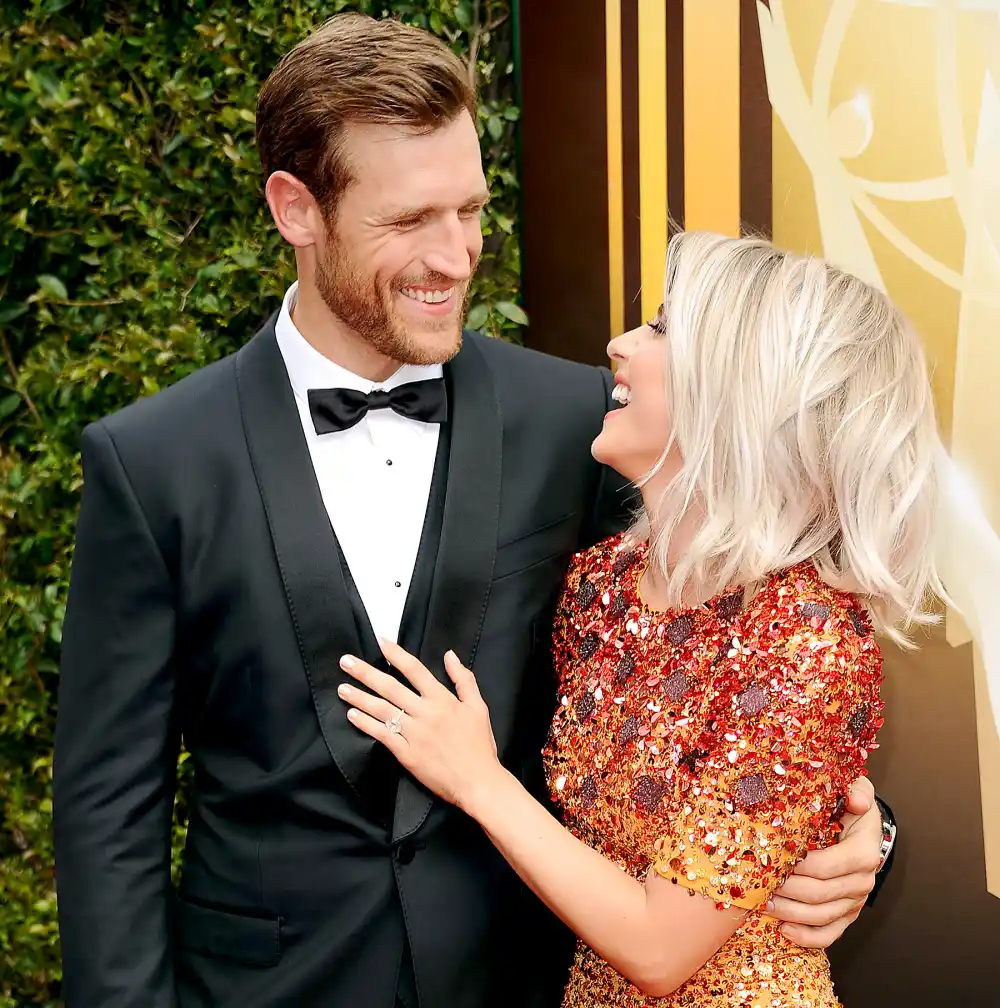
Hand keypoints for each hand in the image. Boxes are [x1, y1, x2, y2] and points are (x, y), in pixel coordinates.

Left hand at [337, 640, 501, 809]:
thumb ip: (464, 679)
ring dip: (359, 697)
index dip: (396, 654)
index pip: (415, 669)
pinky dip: (366, 724)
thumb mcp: (478, 707)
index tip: (380, 641)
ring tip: (342, 688)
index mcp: (442, 699)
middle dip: (365, 673)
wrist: (478, 782)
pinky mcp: (407, 754)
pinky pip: (382, 735)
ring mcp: (414, 734)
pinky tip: (352, 715)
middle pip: (390, 687)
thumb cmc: (479, 746)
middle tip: (346, 662)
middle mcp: (426, 713)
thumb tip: (450, 655)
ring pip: (382, 710)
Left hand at [766, 777, 881, 947]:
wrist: (860, 826)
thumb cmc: (849, 805)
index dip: (795, 866)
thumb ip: (857, 790)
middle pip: (818, 894)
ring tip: (760, 903)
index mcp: (863, 853)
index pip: (825, 867)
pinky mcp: (847, 913)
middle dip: (784, 890)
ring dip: (788, 913)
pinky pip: (830, 933)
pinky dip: (807, 937)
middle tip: (755, 882)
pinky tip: (784, 931)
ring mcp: (855, 900)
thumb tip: (855, 800)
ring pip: (821, 916)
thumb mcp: (855, 789)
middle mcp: (862, 880)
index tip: (768, 858)